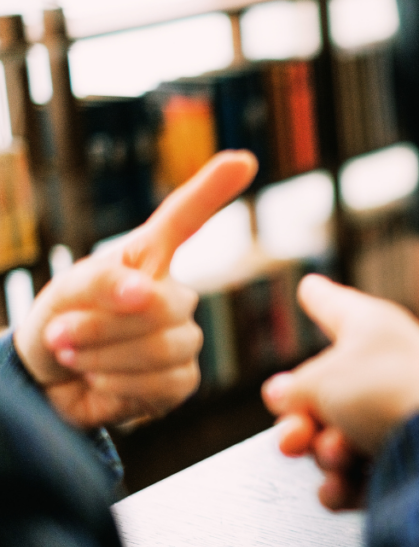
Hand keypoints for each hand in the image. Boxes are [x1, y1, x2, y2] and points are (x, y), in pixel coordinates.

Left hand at [14, 151, 257, 427]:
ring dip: (105, 356)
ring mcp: (182, 339)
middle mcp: (173, 296)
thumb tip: (144, 292)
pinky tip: (100, 381)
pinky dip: (118, 385)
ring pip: (166, 346)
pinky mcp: (181, 381)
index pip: (184, 220)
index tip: (243, 160)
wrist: (47, 384)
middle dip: (106, 324)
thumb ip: (102, 281)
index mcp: (147, 261)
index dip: (212, 190)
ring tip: (73, 357)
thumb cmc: (59, 324)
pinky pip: (163, 382)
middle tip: (62, 334)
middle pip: (167, 304)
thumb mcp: (66, 292)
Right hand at [263, 275, 418, 509]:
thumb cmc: (387, 394)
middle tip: (295, 435)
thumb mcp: (321, 379)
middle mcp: (386, 369)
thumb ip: (294, 388)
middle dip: (300, 422)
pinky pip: (355, 476)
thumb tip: (285, 397)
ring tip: (338, 454)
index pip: (336, 306)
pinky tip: (341, 486)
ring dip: (325, 454)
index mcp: (373, 330)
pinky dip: (344, 484)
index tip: (310, 287)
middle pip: (323, 393)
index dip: (318, 297)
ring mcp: (396, 416)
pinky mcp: (404, 462)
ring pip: (334, 439)